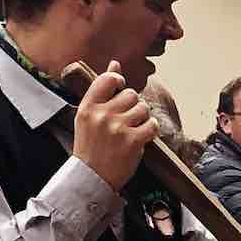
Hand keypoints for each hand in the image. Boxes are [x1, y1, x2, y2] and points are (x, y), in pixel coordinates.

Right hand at [72, 62, 155, 190]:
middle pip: (131, 94)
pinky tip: (144, 135)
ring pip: (143, 108)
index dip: (119, 81)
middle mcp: (102, 115)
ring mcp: (118, 128)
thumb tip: (115, 63)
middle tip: (129, 118)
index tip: (121, 91)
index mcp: (88, 106)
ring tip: (135, 128)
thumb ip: (102, 90)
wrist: (92, 177)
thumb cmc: (91, 146)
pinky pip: (152, 125)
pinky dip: (152, 129)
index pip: (108, 79)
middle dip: (134, 104)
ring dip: (143, 117)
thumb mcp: (89, 116)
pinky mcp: (133, 141)